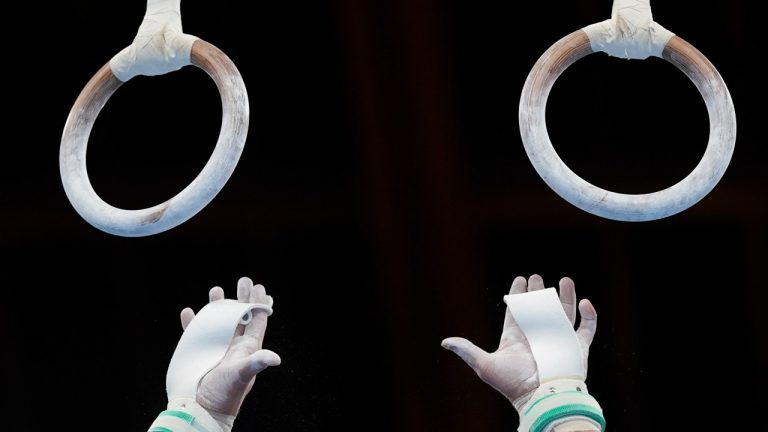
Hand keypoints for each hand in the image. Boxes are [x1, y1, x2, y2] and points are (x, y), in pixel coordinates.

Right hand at [179, 277, 280, 415]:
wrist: (201, 410)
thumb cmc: (224, 395)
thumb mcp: (241, 376)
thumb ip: (255, 363)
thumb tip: (275, 358)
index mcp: (247, 348)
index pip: (257, 320)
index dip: (260, 304)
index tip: (260, 287)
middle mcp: (233, 345)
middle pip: (240, 316)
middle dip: (242, 298)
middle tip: (243, 280)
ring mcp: (216, 348)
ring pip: (218, 321)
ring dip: (218, 306)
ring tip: (217, 289)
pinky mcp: (198, 353)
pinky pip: (194, 333)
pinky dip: (192, 322)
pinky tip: (188, 311)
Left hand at [441, 274, 596, 406]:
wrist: (541, 397)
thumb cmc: (513, 383)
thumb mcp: (485, 365)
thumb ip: (468, 351)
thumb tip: (446, 342)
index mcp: (518, 339)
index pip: (518, 313)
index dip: (518, 295)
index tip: (519, 280)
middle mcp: (539, 337)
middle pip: (540, 310)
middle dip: (538, 293)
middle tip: (536, 277)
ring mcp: (559, 341)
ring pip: (565, 314)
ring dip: (565, 297)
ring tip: (564, 280)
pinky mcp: (578, 348)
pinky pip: (587, 329)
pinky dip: (589, 316)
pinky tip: (585, 302)